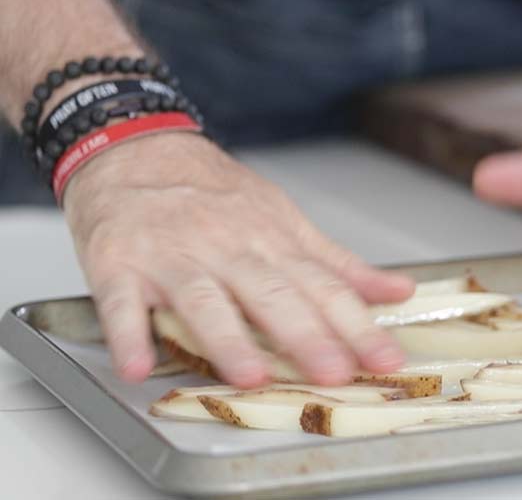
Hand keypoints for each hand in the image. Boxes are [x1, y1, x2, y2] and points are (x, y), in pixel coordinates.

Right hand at [63, 133, 413, 387]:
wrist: (135, 150)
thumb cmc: (214, 195)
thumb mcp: (284, 221)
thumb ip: (338, 266)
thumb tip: (397, 292)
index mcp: (274, 241)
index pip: (325, 288)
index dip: (358, 325)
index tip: (386, 358)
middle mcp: (229, 248)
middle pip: (273, 295)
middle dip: (306, 335)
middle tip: (334, 372)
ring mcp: (174, 257)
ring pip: (204, 301)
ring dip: (228, 339)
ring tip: (250, 376)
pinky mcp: (119, 264)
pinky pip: (123, 304)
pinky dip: (130, 335)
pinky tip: (140, 366)